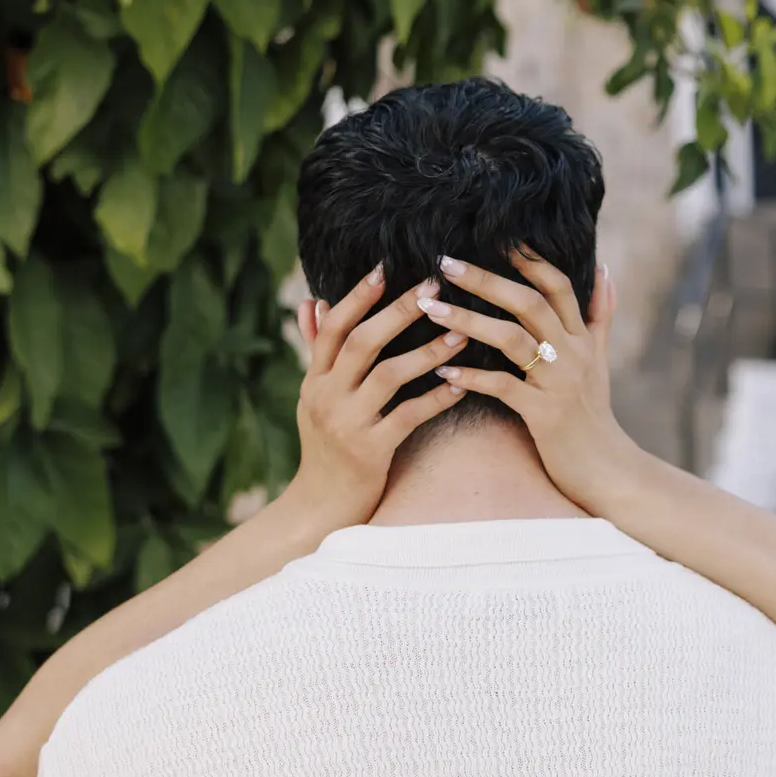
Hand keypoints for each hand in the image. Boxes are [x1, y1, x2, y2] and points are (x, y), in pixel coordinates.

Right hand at [291, 267, 470, 528]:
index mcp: (314, 381)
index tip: (384, 268)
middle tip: (432, 288)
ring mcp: (347, 425)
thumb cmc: (324, 447)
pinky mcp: (370, 453)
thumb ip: (317, 350)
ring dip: (426, 352)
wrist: (318, 508)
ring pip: (388, 376)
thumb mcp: (313, 397)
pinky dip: (436, 398)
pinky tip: (461, 384)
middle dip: (397, 313)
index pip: (333, 329)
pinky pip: (408, 417)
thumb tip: (314, 302)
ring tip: (459, 333)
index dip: (357, 297)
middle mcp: (326, 398)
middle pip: (361, 344)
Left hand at [415, 247, 641, 513]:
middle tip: (445, 263)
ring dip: (468, 320)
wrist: (607, 469)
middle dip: (486, 280)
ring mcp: (558, 383)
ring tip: (430, 309)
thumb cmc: (593, 414)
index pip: (557, 286)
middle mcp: (572, 353)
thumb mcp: (600, 360)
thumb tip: (604, 270)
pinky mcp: (543, 414)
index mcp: (581, 338)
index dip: (529, 259)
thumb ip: (600, 315)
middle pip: (529, 304)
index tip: (495, 237)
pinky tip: (443, 367)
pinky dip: (471, 375)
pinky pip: (502, 387)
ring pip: (512, 339)